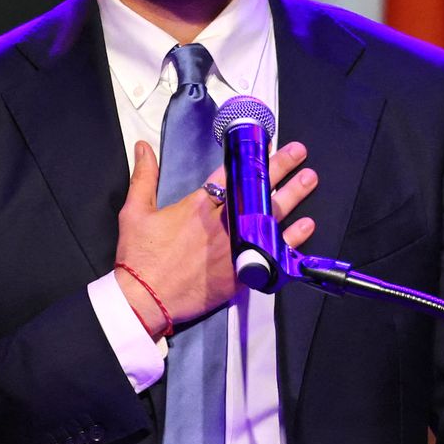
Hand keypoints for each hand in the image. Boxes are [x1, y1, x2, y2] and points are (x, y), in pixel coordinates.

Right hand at [114, 140, 318, 331]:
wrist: (144, 300)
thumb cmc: (139, 258)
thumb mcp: (134, 211)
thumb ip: (143, 176)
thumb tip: (143, 147)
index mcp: (197, 207)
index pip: (230, 173)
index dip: (249, 156)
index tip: (265, 143)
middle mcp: (220, 224)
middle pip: (255, 191)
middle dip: (279, 169)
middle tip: (298, 153)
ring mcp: (233, 248)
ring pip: (269, 216)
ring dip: (292, 196)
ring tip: (309, 179)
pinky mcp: (240, 272)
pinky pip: (272, 251)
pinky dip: (290, 239)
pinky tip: (305, 226)